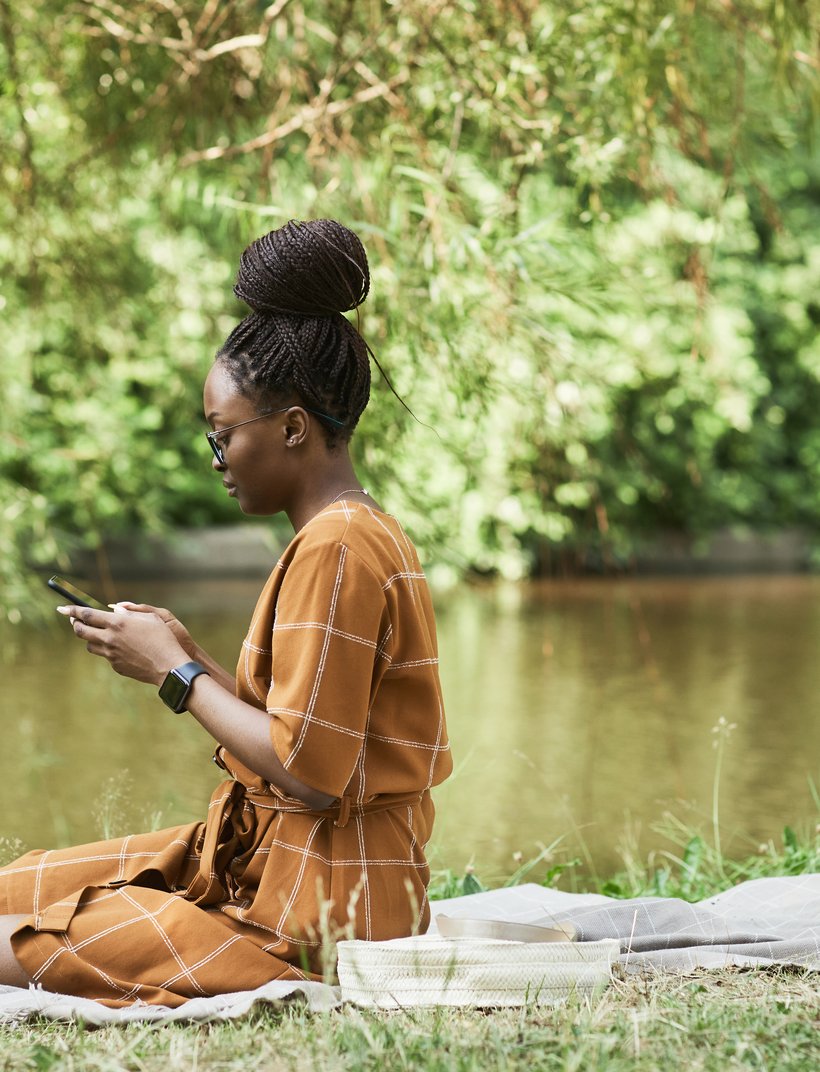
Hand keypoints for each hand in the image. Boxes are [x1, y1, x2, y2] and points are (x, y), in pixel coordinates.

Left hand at [57, 604, 189, 685]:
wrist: (169, 667)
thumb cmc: (164, 638)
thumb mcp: (151, 618)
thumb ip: (130, 613)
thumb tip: (115, 611)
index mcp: (117, 623)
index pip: (87, 614)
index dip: (72, 610)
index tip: (62, 608)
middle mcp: (110, 639)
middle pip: (81, 632)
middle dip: (75, 624)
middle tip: (76, 621)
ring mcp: (111, 654)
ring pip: (90, 645)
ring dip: (91, 638)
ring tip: (100, 633)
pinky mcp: (116, 666)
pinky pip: (106, 656)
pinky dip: (108, 649)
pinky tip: (122, 648)